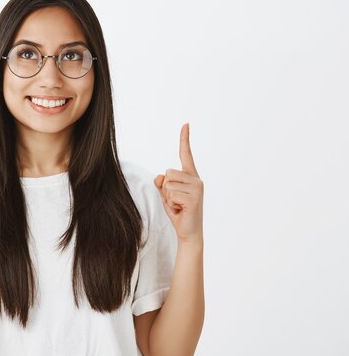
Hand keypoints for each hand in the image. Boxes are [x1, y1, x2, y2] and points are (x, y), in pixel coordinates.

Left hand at [154, 123, 203, 244]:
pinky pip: (171, 194)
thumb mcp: (166, 194)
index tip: (185, 124)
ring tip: (178, 205)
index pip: (186, 154)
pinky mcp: (194, 197)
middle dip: (165, 188)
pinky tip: (181, 209)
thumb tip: (160, 177)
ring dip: (167, 197)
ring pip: (168, 184)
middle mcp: (196, 179)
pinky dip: (171, 203)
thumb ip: (162, 183)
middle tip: (175, 201)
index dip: (184, 139)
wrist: (188, 231)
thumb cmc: (178, 211)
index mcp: (190, 176)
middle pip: (168, 173)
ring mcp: (197, 188)